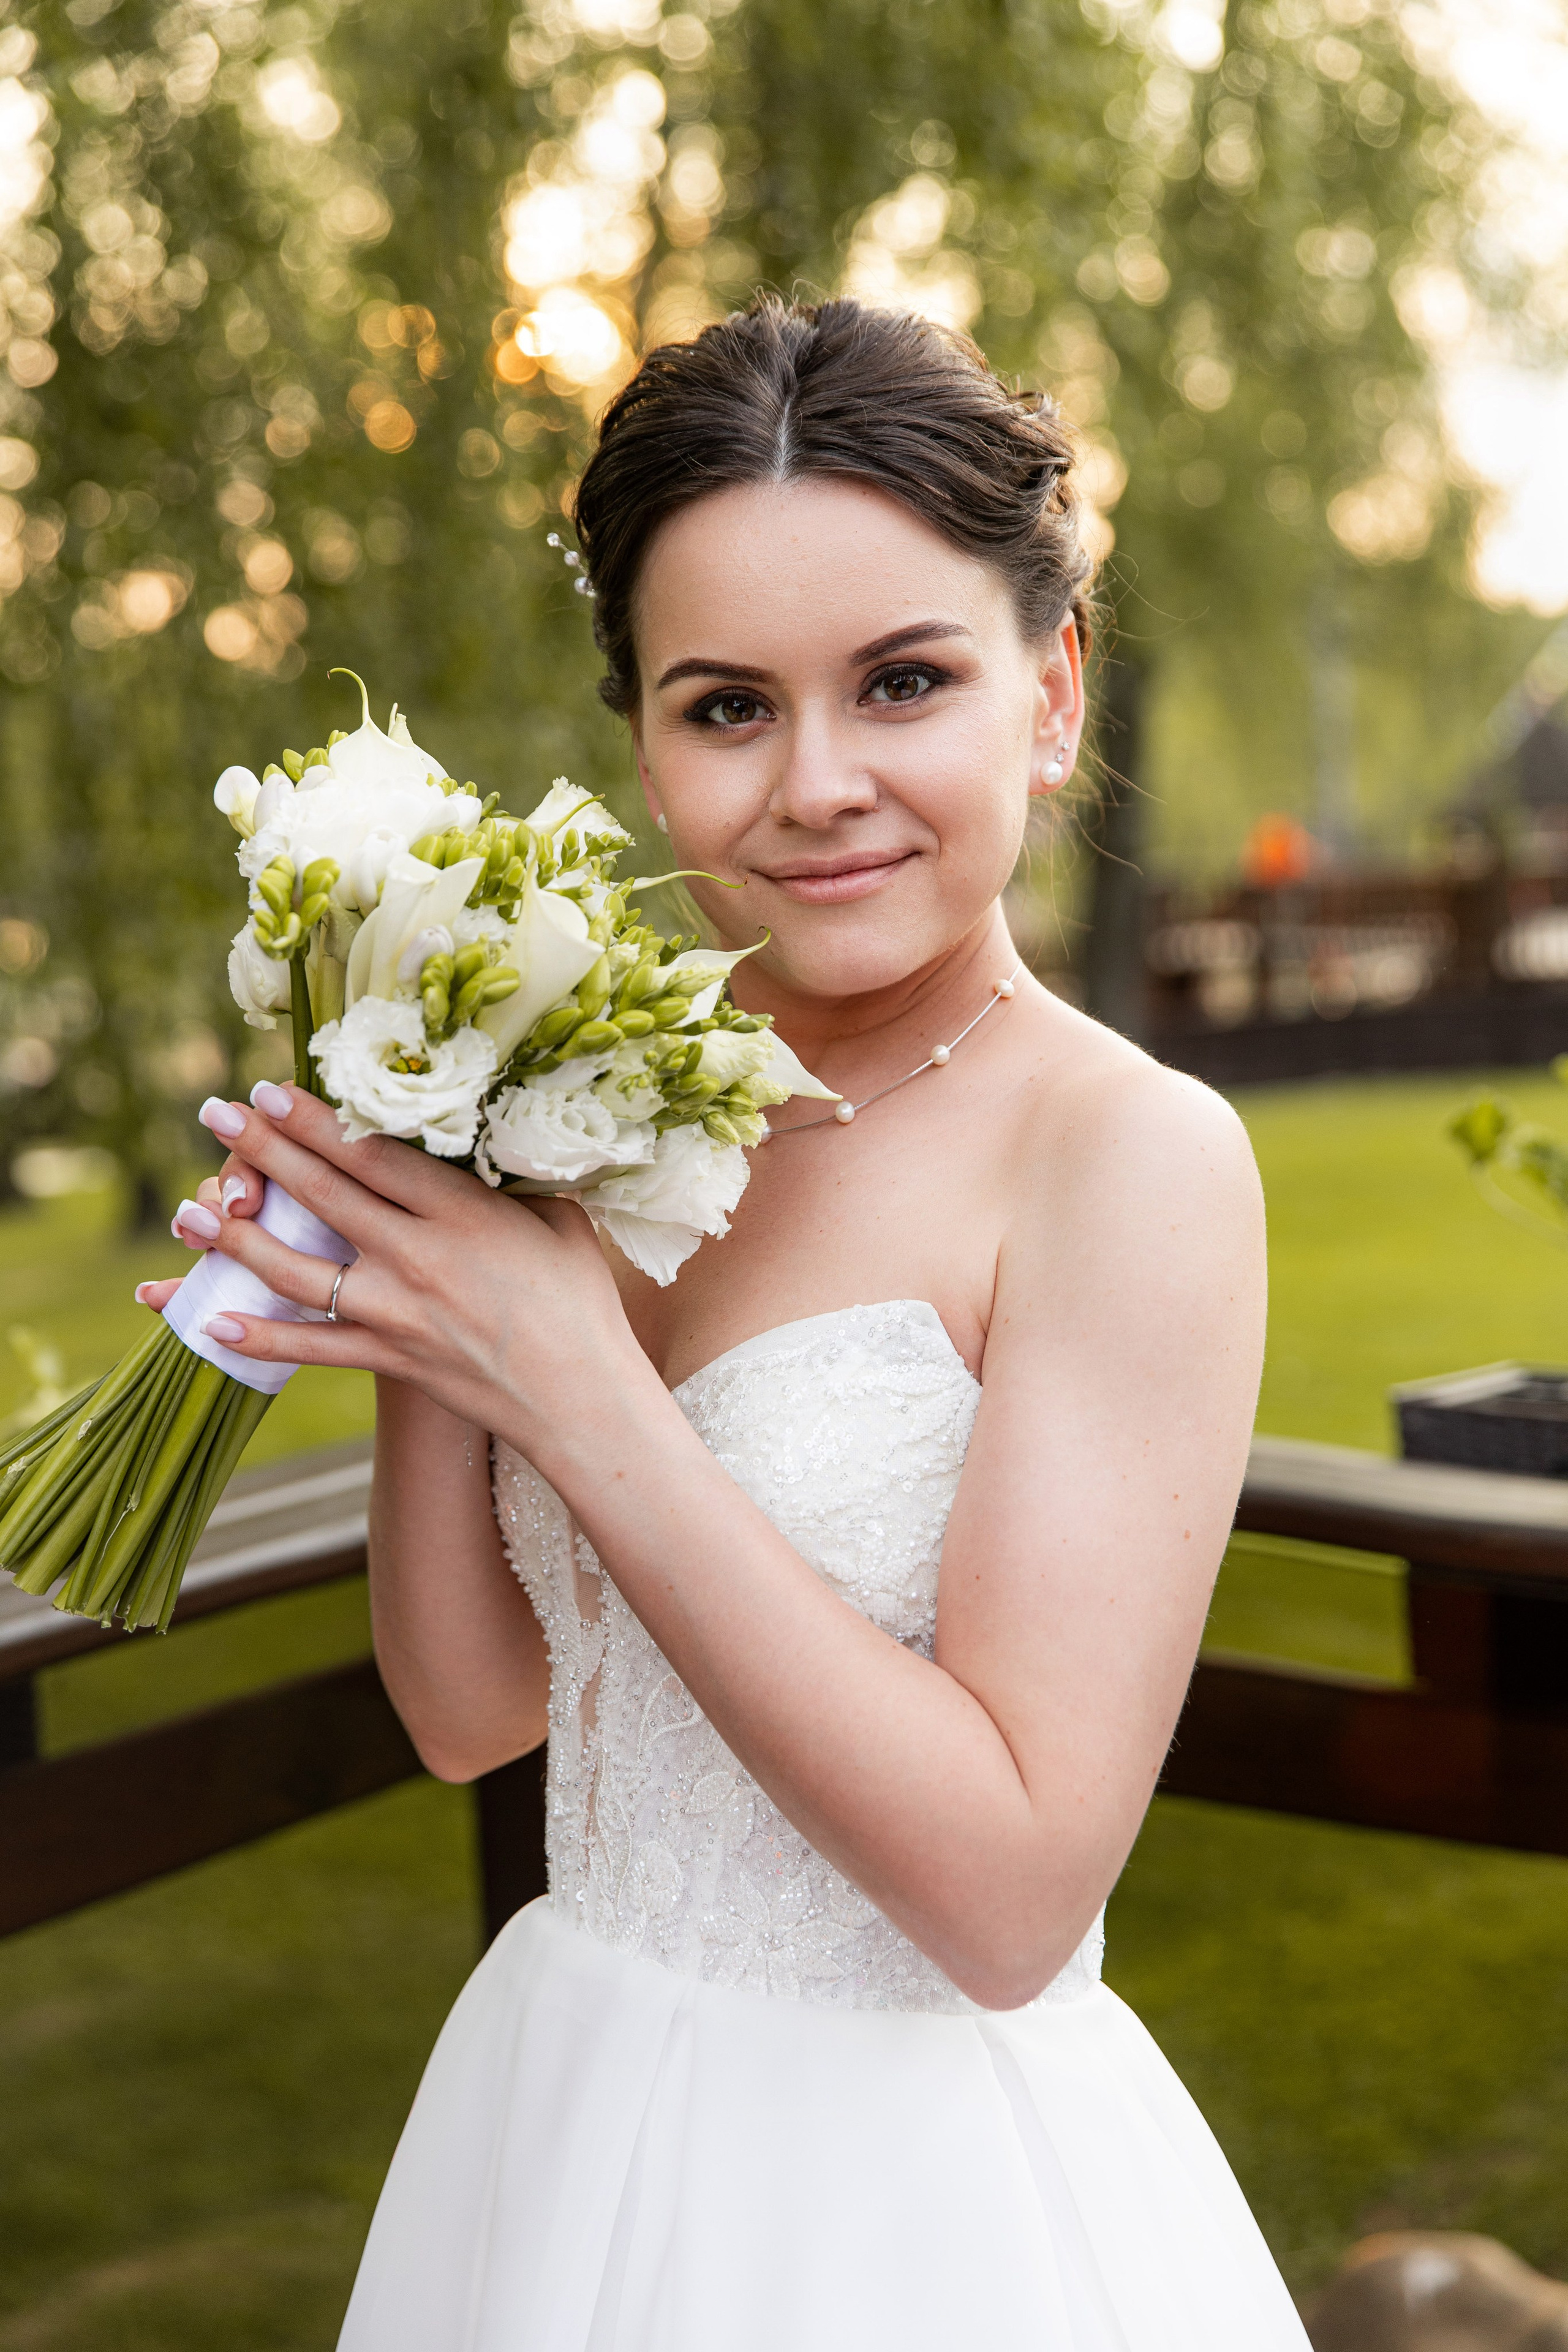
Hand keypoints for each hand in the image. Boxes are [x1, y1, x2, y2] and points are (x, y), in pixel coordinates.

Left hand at [137, 1083, 657, 1450]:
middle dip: (264, 1149)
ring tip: (193, 1209)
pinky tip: (214, 1322)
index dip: (314, 1118)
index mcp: (462, 1213)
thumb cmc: (581, 1301)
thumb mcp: (558, 1220)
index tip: (271, 1090)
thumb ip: (512, 1179)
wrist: (584, 1396)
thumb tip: (490, 1132)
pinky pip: (315, 1347)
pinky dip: (263, 1338)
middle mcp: (420, 1256)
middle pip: (324, 1195)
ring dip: (238, 1238)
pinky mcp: (392, 1359)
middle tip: (214, 1114)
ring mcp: (399, 1312)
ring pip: (300, 1270)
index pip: (371, 1154)